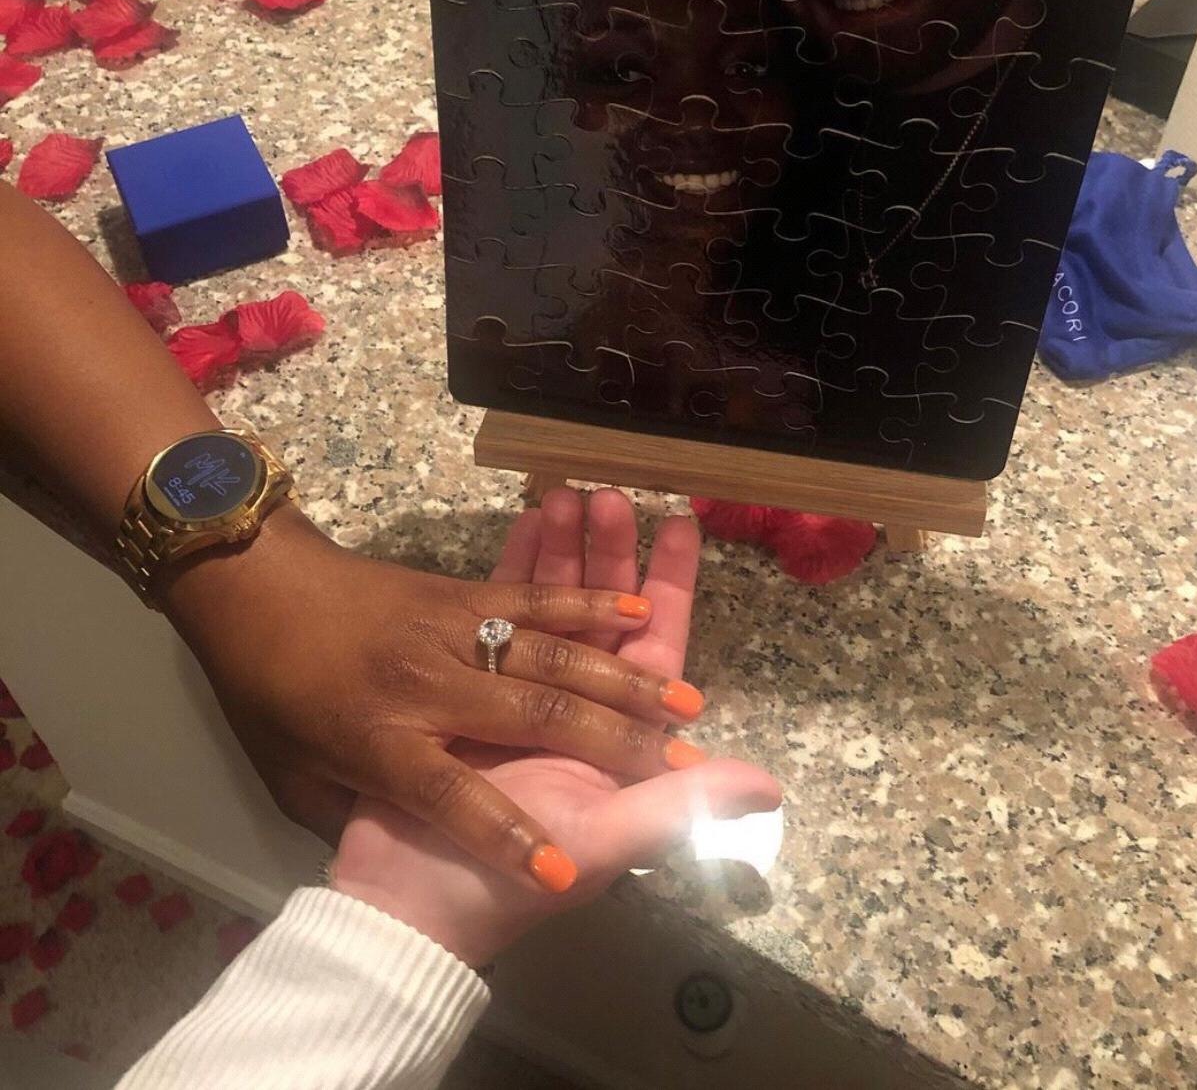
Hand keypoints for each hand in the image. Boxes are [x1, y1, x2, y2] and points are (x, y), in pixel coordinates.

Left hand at [162, 495, 716, 891]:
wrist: (252, 583)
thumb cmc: (268, 692)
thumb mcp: (295, 779)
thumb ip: (364, 814)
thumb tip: (431, 837)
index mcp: (378, 743)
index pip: (453, 799)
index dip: (506, 837)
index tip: (560, 875)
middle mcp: (424, 685)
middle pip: (533, 717)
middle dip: (613, 745)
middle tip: (681, 768)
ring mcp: (448, 628)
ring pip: (549, 654)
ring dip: (623, 676)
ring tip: (683, 698)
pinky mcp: (458, 589)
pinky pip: (534, 598)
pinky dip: (589, 604)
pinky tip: (639, 611)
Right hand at [332, 490, 781, 964]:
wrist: (396, 910)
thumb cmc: (502, 887)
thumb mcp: (601, 843)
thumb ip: (677, 810)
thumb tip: (769, 788)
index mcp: (609, 745)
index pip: (654, 653)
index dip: (667, 591)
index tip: (680, 526)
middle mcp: (569, 715)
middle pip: (600, 621)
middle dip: (609, 556)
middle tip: (612, 496)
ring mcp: (513, 699)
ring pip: (547, 610)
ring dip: (562, 552)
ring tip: (566, 493)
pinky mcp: (458, 691)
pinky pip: (494, 620)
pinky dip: (512, 574)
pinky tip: (522, 523)